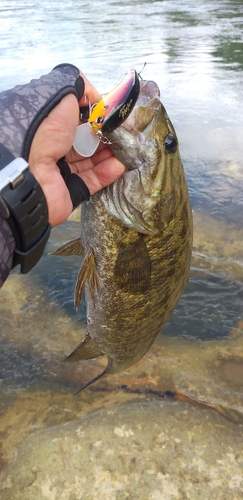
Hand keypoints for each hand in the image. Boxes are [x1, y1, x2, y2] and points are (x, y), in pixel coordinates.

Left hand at [28, 71, 125, 226]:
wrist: (29, 173)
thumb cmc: (40, 132)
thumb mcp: (59, 96)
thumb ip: (78, 88)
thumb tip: (94, 95)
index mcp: (45, 125)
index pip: (73, 118)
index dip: (93, 115)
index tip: (110, 113)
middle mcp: (51, 147)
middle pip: (84, 140)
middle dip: (106, 135)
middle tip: (123, 131)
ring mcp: (60, 170)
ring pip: (91, 160)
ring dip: (111, 153)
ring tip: (127, 147)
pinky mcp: (69, 190)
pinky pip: (92, 180)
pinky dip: (107, 172)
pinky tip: (121, 164)